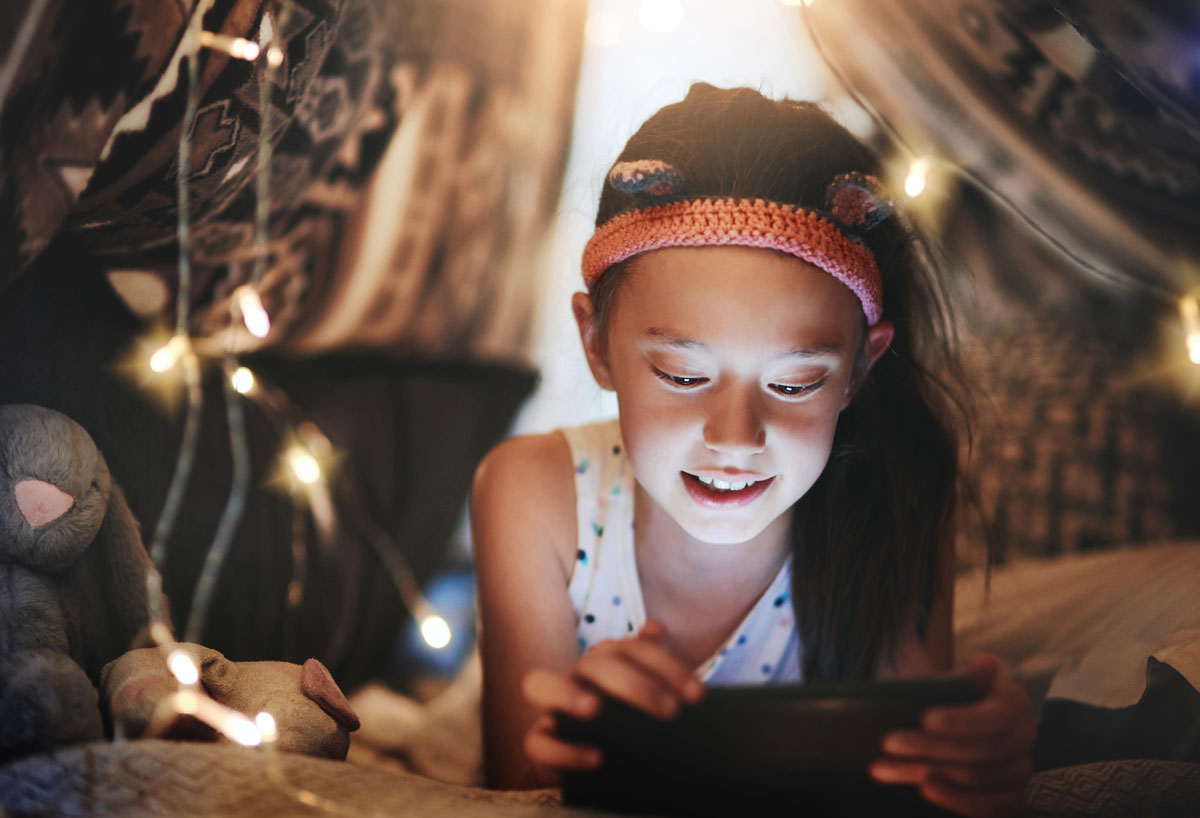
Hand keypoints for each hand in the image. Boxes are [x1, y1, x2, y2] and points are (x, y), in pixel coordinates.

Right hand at [520, 620, 704, 774]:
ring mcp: (553, 708)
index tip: (697, 694)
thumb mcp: (650, 694)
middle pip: (595, 664)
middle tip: (671, 711)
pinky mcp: (541, 743)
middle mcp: (576, 677)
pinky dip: (565, 750)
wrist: (604, 764)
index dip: (667, 666)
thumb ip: (656, 662)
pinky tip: (597, 758)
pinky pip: (537, 742)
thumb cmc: (631, 721)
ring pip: (540, 684)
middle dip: (635, 684)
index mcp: (604, 661)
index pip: (633, 649)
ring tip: (596, 710)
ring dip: (567, 694)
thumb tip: (655, 627)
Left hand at [870, 654, 1034, 817]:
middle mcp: (1024, 735)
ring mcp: (1019, 770)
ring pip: (975, 779)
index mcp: (1013, 700)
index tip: (925, 719)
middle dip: (929, 747)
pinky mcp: (1008, 798)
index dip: (962, 720)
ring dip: (924, 772)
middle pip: (981, 750)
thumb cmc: (935, 697)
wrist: (934, 721)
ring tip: (883, 766)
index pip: (995, 715)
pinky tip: (922, 788)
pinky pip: (985, 808)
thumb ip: (958, 677)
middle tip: (887, 742)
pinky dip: (951, 799)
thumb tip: (988, 663)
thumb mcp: (939, 681)